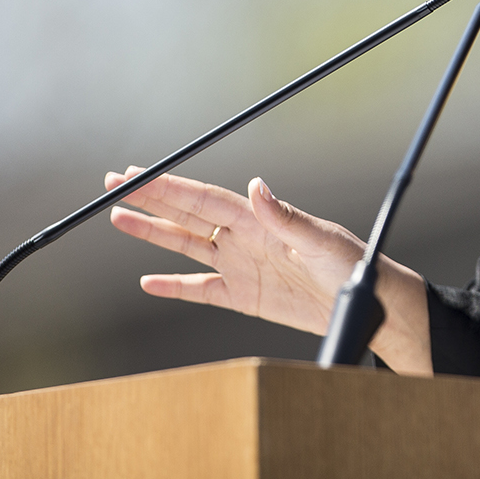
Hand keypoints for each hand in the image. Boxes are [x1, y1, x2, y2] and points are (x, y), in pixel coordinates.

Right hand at [104, 168, 366, 337]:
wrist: (366, 304)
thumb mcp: (320, 240)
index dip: (168, 186)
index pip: (204, 198)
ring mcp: (240, 267)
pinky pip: (199, 289)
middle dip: (150, 199)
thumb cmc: (351, 265)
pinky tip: (148, 280)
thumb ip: (286, 217)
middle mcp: (243, 238)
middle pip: (186, 214)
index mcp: (258, 220)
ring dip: (153, 233)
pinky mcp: (243, 297)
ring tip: (119, 219)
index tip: (137, 174)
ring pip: (185, 246)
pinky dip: (172, 285)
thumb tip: (257, 186)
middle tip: (113, 185)